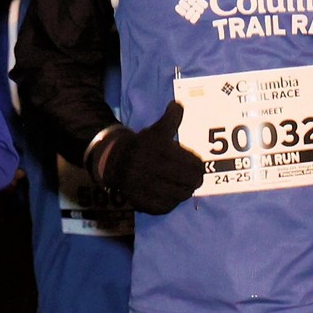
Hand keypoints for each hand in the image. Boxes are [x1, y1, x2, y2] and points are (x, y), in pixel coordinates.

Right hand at [97, 100, 207, 215]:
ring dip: (184, 191)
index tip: (197, 165)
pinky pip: (165, 207)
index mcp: (160, 151)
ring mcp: (148, 188)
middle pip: (190, 182)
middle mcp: (154, 170)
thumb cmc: (141, 144)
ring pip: (180, 195)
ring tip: (183, 187)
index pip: (193, 165)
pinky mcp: (143, 201)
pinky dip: (171, 202)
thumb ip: (171, 118)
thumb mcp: (156, 130)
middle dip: (194, 180)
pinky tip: (171, 195)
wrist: (113, 161)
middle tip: (193, 178)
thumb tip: (178, 105)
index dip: (198, 166)